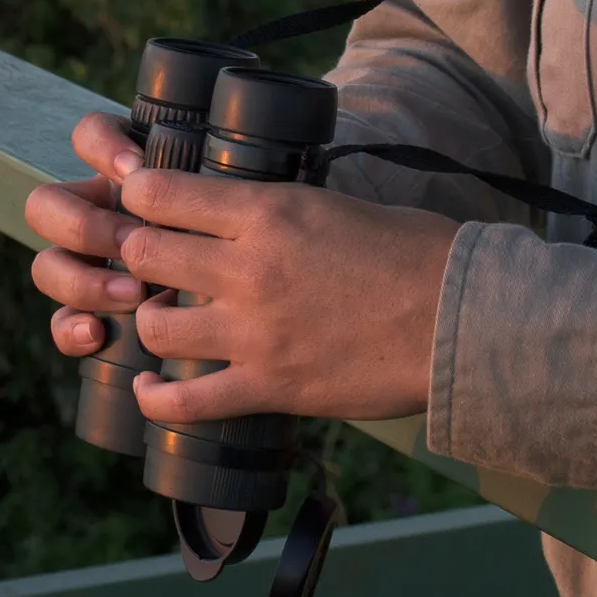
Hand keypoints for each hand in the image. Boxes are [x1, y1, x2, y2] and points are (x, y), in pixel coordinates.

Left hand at [22, 115, 449, 424]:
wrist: (463, 321)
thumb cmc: (417, 254)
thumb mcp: (338, 204)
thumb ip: (279, 211)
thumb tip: (240, 212)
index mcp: (267, 212)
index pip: (159, 194)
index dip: (137, 199)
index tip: (140, 206)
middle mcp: (249, 269)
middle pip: (141, 256)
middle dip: (134, 259)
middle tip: (144, 266)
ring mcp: (255, 333)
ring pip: (154, 328)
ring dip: (149, 324)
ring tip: (162, 322)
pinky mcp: (269, 387)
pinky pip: (185, 402)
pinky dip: (157, 399)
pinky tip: (150, 390)